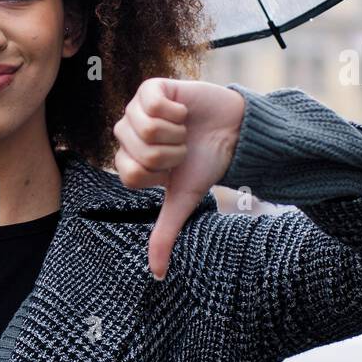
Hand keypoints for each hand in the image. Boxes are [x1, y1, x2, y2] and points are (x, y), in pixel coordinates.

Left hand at [113, 78, 245, 279]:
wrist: (234, 132)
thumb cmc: (205, 164)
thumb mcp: (183, 201)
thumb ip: (164, 234)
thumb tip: (156, 274)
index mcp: (129, 160)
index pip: (129, 174)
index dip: (159, 173)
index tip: (174, 168)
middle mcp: (128, 134)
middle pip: (138, 151)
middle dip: (171, 154)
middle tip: (182, 147)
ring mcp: (137, 108)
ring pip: (145, 127)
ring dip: (175, 133)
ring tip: (183, 130)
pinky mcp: (151, 87)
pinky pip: (151, 102)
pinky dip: (175, 111)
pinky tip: (182, 111)